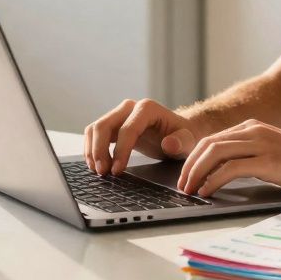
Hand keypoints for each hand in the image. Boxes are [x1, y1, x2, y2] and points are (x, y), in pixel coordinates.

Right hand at [84, 98, 199, 175]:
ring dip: (92, 150)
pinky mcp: (113, 124)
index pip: (128, 128)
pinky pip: (94, 134)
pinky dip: (91, 149)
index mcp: (148, 108)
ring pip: (95, 129)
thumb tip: (168, 144)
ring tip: (99, 171)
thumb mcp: (188, 141)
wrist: (179, 132)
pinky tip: (97, 165)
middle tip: (103, 173)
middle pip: (104, 125)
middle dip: (99, 150)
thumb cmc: (184, 136)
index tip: (117, 170)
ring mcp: (119, 114)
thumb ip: (181, 142)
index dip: (120, 150)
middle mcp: (130, 107)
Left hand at [177, 119, 280, 196]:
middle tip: (182, 186)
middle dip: (189, 166)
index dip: (193, 158)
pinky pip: (229, 168)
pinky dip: (213, 180)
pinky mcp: (267, 160)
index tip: (186, 176)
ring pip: (214, 153)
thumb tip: (226, 174)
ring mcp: (260, 144)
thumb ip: (252, 157)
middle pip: (207, 144)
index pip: (212, 139)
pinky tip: (207, 191)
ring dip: (196, 173)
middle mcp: (253, 131)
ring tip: (189, 190)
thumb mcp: (274, 153)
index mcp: (253, 127)